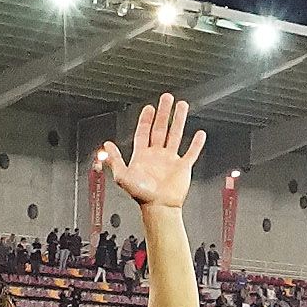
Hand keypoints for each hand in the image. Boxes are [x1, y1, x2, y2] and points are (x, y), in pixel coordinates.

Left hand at [102, 95, 206, 209]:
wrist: (159, 208)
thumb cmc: (141, 196)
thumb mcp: (122, 177)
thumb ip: (115, 160)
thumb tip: (106, 145)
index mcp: (143, 156)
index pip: (144, 132)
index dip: (146, 119)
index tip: (150, 107)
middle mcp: (157, 155)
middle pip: (160, 128)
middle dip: (164, 112)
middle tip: (167, 98)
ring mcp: (171, 160)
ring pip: (176, 135)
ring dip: (179, 120)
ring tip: (182, 106)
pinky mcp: (183, 167)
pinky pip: (191, 152)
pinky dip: (196, 143)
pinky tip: (200, 134)